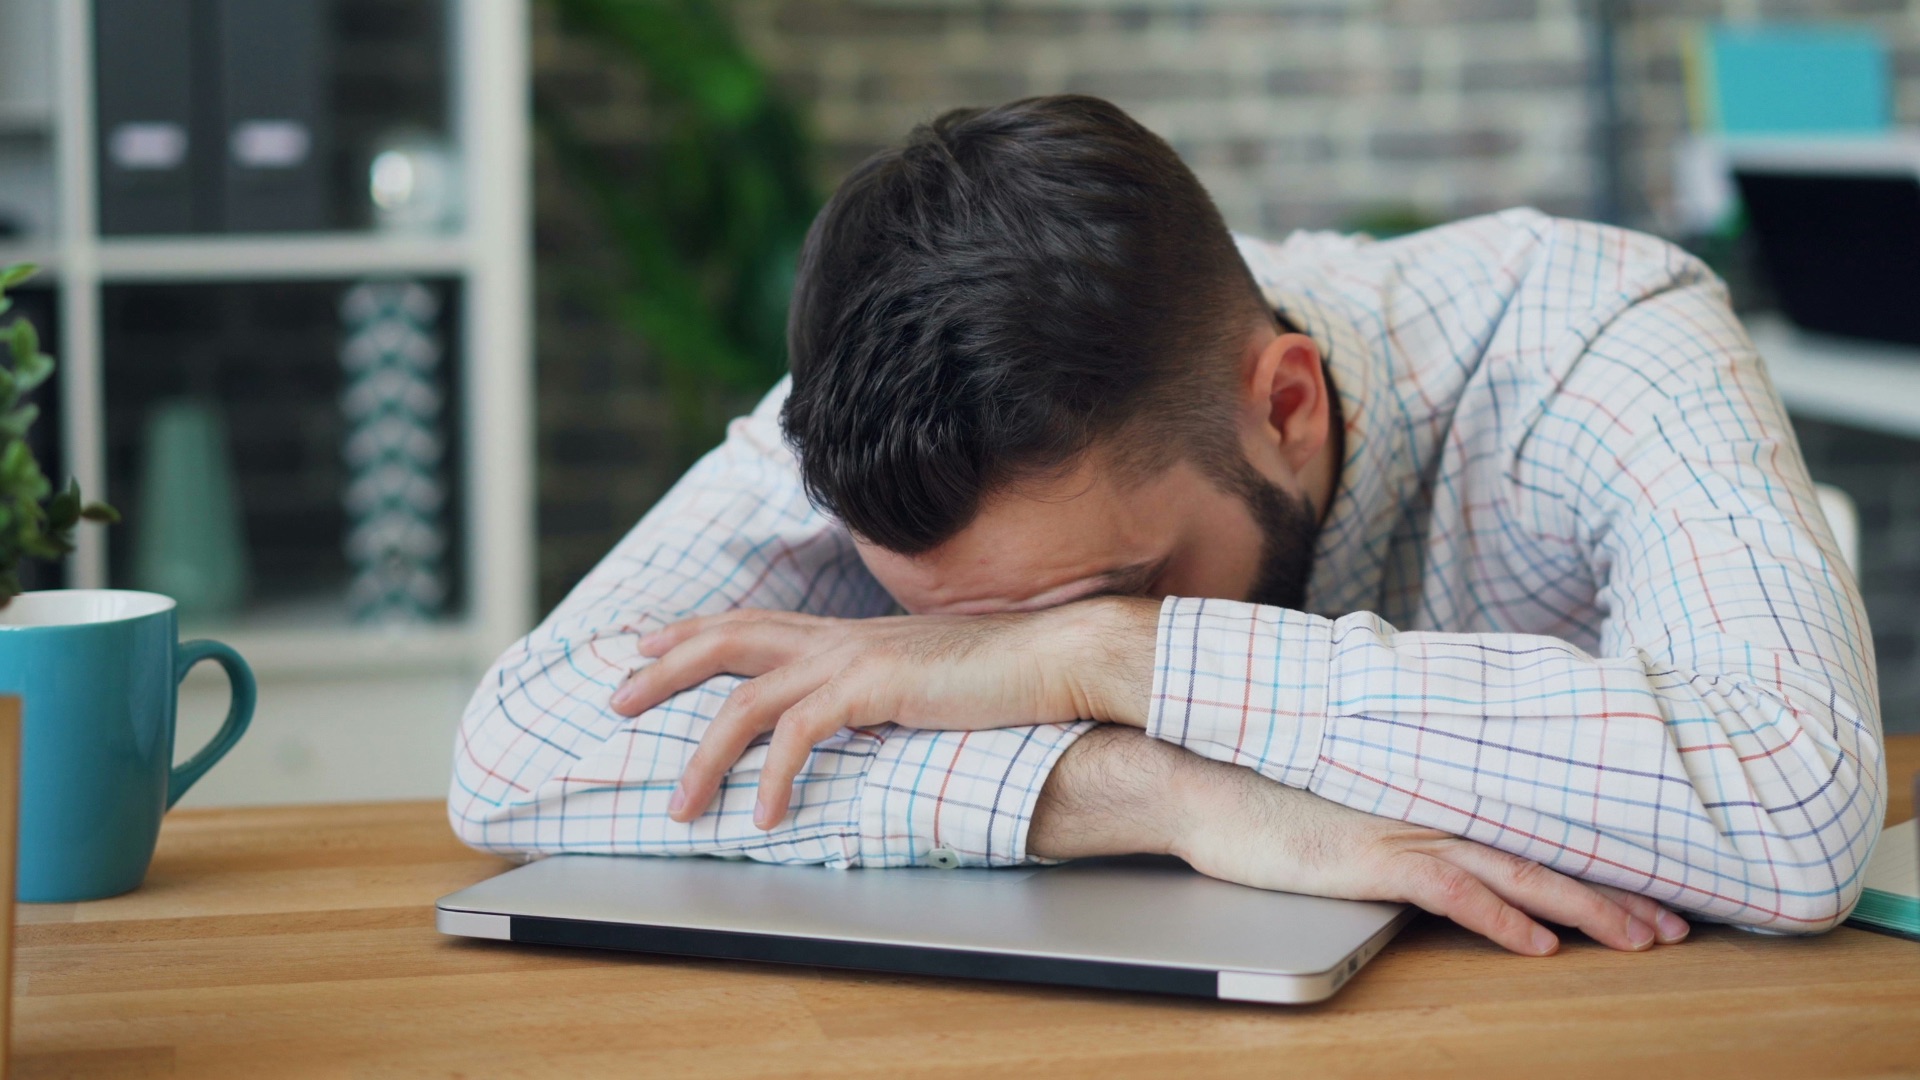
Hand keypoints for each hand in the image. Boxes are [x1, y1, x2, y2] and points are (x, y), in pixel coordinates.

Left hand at [609, 599, 1156, 829]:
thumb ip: (884, 691)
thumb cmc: (1004, 675)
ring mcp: (853, 658)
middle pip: (728, 640)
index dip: (694, 633)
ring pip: (746, 699)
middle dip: (664, 670)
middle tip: (615, 700)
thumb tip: (863, 716)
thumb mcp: (926, 679)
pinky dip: (773, 778)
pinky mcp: (873, 688)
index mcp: (850, 634)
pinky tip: (766, 816)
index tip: (647, 648)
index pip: (754, 621)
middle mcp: (840, 637)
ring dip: (705, 755)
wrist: (1056, 658)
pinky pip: (799, 735)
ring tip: (682, 806)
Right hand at [1030, 727, 1690, 956]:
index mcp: (1430, 794)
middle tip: (1679, 925)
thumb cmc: (1265, 790)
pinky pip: (1452, 891)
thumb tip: (1432, 825)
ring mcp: (1405, 829)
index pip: (1530, 831)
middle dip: (1618, 893)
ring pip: (1518, 870)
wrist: (1204, 779)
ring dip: (1585, 908)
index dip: (1594, 862)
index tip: (1650, 888)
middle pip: (1544, 853)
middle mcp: (1431, 808)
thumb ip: (1396, 807)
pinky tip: (1539, 944)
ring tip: (1643, 937)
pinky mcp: (1372, 857)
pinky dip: (1500, 917)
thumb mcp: (1346, 799)